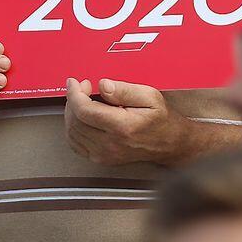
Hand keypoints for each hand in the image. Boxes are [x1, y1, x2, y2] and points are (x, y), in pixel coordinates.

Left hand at [63, 78, 195, 166]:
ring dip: (71, 113)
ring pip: (72, 133)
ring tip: (82, 100)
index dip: (74, 94)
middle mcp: (111, 144)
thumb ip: (124, 90)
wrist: (169, 143)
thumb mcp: (150, 96)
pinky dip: (72, 128)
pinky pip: (75, 144)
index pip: (84, 110)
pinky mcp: (101, 159)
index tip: (74, 82)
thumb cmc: (161, 119)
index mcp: (122, 127)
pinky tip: (80, 117)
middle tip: (82, 88)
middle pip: (75, 121)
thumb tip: (103, 85)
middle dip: (72, 100)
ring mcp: (104, 155)